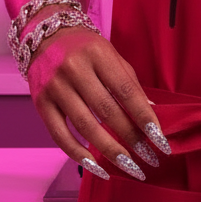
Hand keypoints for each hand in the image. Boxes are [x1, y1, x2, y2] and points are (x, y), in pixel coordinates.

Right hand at [27, 26, 170, 180]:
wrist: (46, 35)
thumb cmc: (85, 48)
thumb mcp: (110, 55)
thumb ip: (129, 82)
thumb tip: (151, 112)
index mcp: (98, 53)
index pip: (126, 90)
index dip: (144, 116)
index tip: (160, 139)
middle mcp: (75, 68)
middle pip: (107, 111)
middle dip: (131, 138)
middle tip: (149, 158)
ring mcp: (55, 86)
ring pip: (85, 126)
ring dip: (109, 151)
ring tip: (128, 166)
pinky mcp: (41, 102)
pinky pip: (60, 135)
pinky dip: (78, 154)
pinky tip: (96, 166)